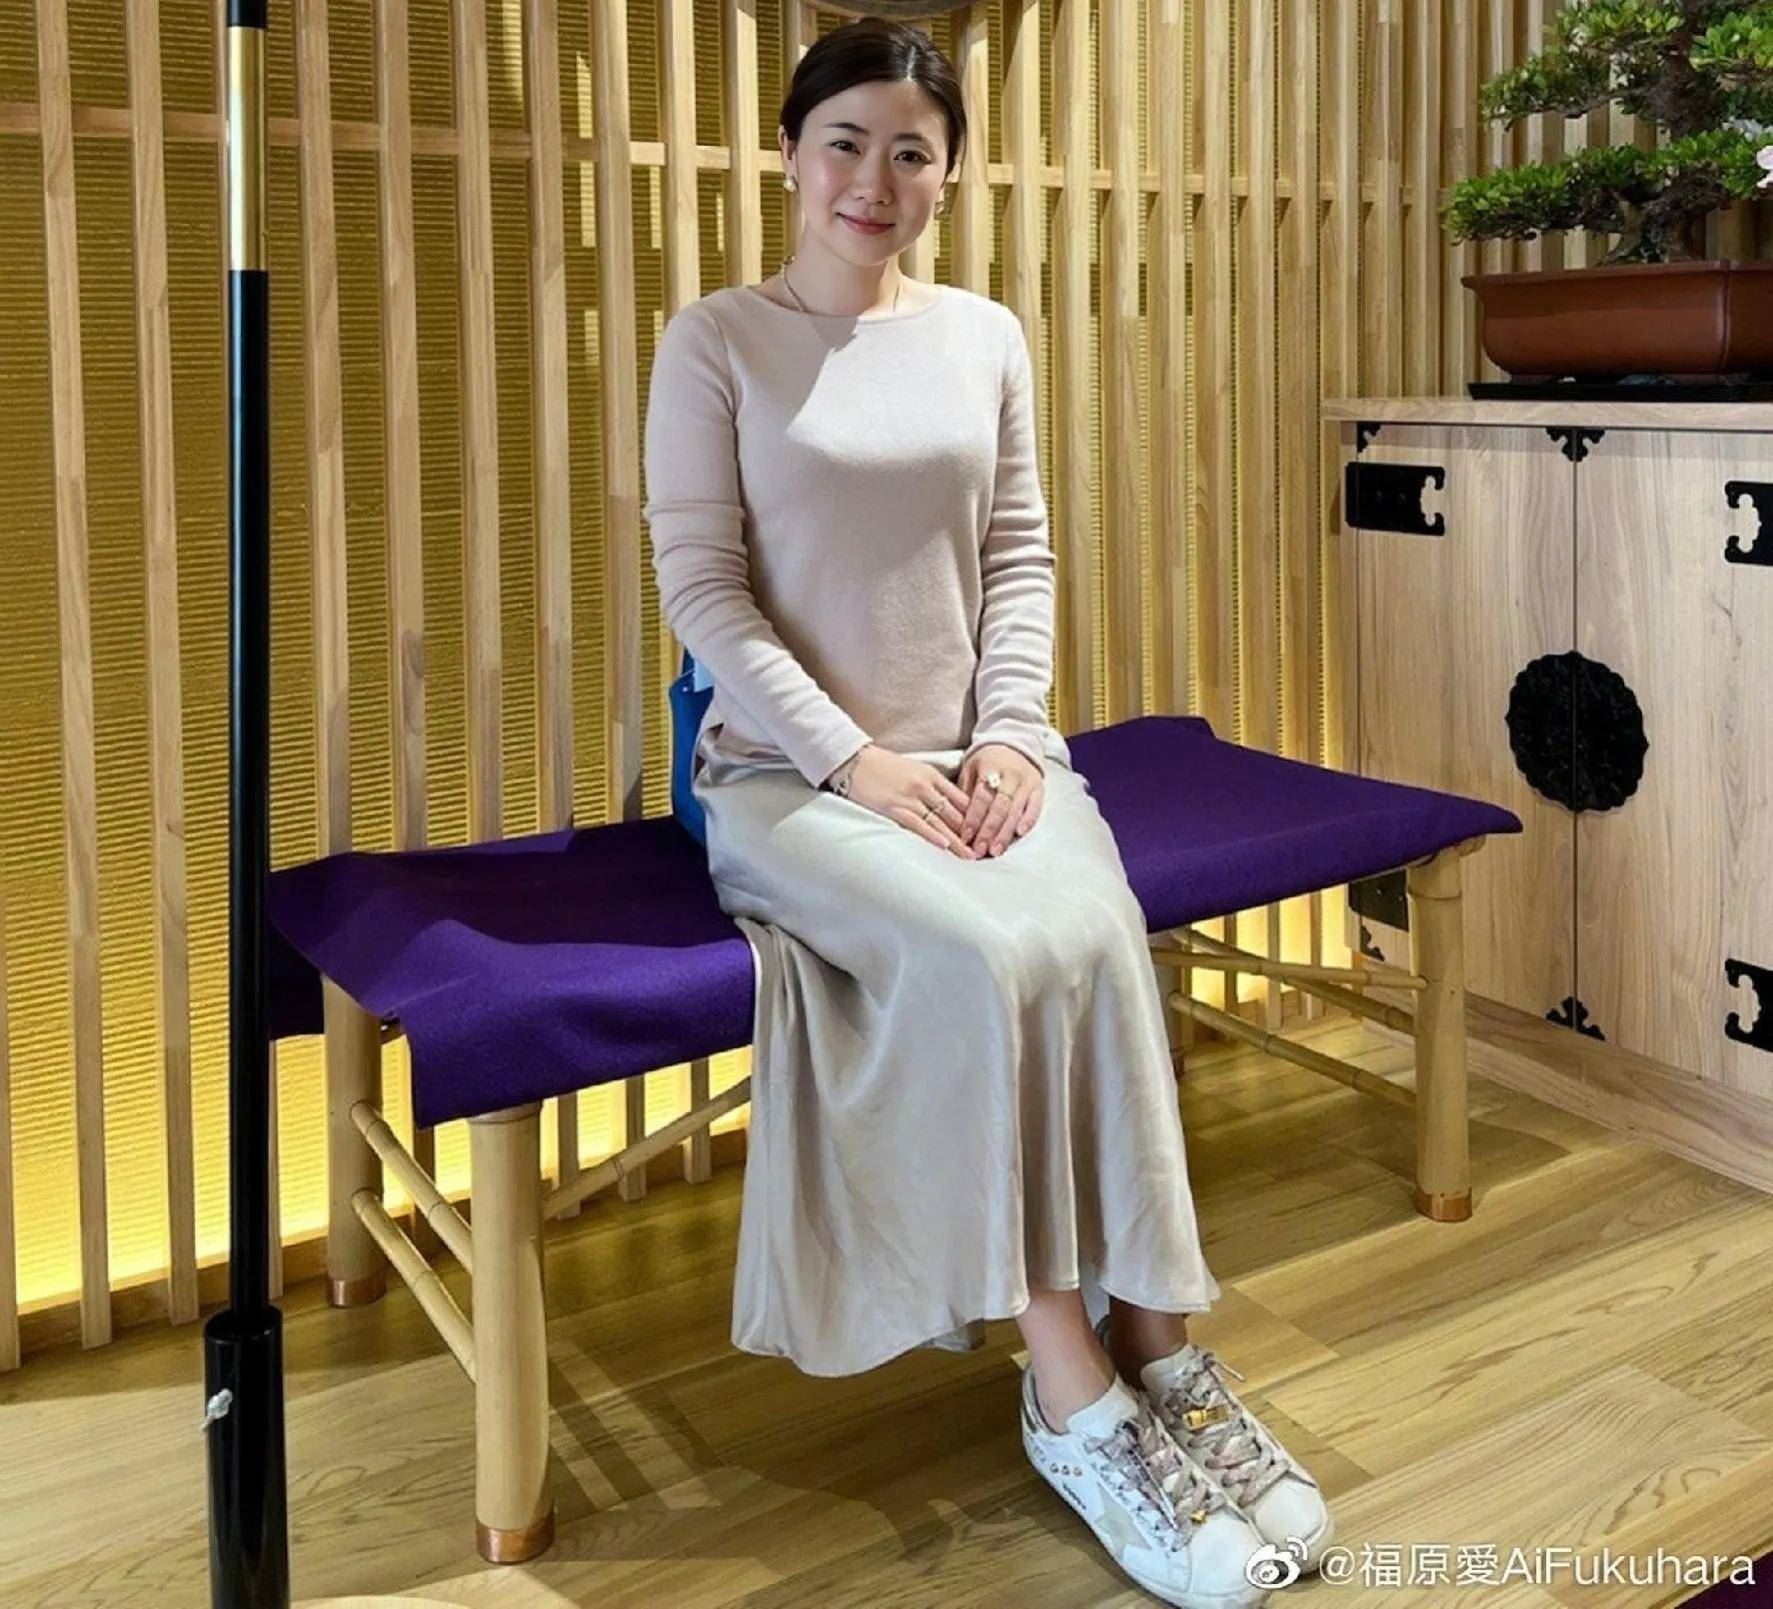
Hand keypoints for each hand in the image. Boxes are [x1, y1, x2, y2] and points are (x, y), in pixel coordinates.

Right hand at [840, 745, 979, 858]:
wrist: (853, 758)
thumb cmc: (881, 766)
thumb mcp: (912, 769)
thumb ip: (930, 785)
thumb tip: (945, 804)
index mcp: (931, 775)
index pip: (960, 798)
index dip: (975, 817)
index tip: (986, 832)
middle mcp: (924, 785)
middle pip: (954, 812)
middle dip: (971, 833)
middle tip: (984, 850)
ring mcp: (909, 796)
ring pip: (939, 821)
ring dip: (956, 840)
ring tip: (970, 856)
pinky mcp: (893, 806)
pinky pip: (917, 823)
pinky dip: (932, 835)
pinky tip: (944, 845)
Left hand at [957, 744, 1043, 856]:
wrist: (1013, 745)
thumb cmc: (987, 762)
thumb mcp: (971, 769)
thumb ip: (965, 792)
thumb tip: (956, 822)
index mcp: (990, 767)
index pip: (981, 797)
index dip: (973, 818)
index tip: (965, 837)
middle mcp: (1011, 775)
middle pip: (1000, 807)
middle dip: (989, 831)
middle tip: (980, 850)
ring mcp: (1027, 782)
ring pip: (1016, 810)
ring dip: (1005, 833)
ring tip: (995, 851)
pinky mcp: (1039, 788)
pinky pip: (1036, 806)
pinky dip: (1029, 820)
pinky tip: (1019, 833)